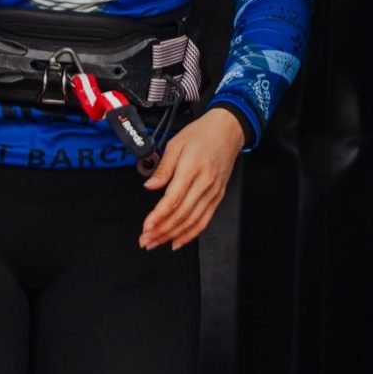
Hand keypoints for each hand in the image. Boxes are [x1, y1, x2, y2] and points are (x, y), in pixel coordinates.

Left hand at [139, 107, 244, 250]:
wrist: (227, 130)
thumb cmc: (201, 134)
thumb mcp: (176, 144)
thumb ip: (163, 168)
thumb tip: (150, 186)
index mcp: (192, 168)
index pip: (174, 199)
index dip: (159, 216)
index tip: (146, 226)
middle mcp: (205, 183)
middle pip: (182, 214)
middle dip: (161, 231)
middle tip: (145, 240)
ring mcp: (213, 192)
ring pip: (192, 221)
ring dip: (173, 236)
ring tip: (156, 243)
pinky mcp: (218, 196)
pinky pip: (204, 220)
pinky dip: (191, 234)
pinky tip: (177, 241)